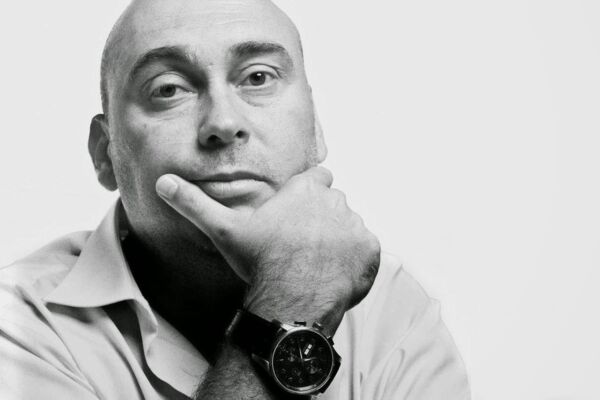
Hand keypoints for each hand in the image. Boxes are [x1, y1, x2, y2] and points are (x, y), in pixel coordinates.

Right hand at [156, 167, 379, 331]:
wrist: (290, 300)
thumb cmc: (259, 262)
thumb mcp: (224, 229)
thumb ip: (195, 204)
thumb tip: (162, 182)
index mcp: (305, 191)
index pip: (318, 178)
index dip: (310, 193)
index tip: (299, 211)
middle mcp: (335, 202)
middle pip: (334, 204)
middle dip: (323, 218)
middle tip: (303, 243)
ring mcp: (355, 227)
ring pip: (350, 226)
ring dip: (339, 240)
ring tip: (317, 262)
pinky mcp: (370, 252)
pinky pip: (366, 250)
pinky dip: (356, 260)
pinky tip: (334, 275)